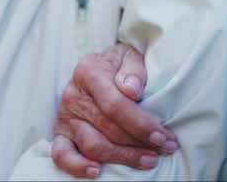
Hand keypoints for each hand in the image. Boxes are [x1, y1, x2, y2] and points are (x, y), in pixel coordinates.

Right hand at [51, 43, 178, 177]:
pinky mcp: (61, 134)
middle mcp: (73, 95)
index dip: (140, 124)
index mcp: (88, 72)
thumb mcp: (130, 56)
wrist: (100, 67)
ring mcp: (65, 116)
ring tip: (149, 159)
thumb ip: (134, 69)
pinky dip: (77, 166)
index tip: (162, 135)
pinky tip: (97, 171)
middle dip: (140, 142)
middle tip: (165, 148)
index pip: (115, 104)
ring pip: (92, 145)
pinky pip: (62, 155)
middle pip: (107, 128)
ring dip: (123, 157)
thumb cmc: (119, 65)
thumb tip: (132, 90)